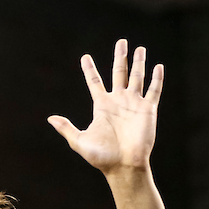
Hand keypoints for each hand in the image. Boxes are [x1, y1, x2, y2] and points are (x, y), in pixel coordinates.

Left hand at [49, 41, 161, 174]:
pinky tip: (158, 66)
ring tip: (140, 48)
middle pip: (119, 73)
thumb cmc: (101, 157)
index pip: (95, 82)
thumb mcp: (79, 141)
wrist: (123, 166)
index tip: (85, 57)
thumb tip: (50, 118)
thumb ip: (66, 128)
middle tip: (121, 41)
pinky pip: (153, 91)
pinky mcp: (148, 110)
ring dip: (139, 62)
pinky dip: (156, 79)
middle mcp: (118, 101)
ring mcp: (133, 104)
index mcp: (101, 106)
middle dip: (120, 57)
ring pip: (137, 77)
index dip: (90, 69)